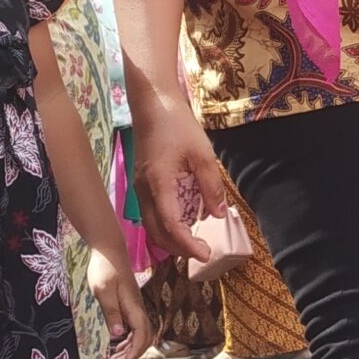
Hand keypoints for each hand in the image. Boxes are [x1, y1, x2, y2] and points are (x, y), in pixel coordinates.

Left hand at [87, 248, 154, 358]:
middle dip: (133, 353)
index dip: (134, 351)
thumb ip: (112, 312)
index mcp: (133, 306)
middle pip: (144, 336)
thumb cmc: (104, 268)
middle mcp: (137, 307)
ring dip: (130, 347)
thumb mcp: (103, 291)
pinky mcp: (129, 303)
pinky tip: (117, 343)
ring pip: (139, 332)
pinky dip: (128, 338)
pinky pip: (133, 325)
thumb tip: (119, 334)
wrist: (109, 249)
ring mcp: (134, 305)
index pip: (141, 334)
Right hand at [129, 101, 229, 262]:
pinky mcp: (141, 184)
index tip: (206, 254)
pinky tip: (183, 224)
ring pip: (150, 226)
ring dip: (170, 240)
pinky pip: (149, 214)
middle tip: (202, 252)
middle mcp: (144, 191)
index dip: (188, 245)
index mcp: (159, 184)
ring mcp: (139, 188)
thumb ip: (211, 186)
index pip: (171, 226)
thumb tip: (218, 215)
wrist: (153, 105)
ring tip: (193, 243)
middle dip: (178, 248)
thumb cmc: (178, 125)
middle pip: (156, 233)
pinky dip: (164, 226)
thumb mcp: (202, 154)